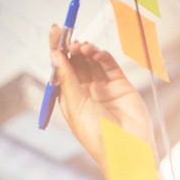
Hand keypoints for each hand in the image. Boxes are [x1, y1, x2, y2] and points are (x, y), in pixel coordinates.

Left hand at [48, 26, 152, 168]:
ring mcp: (103, 88)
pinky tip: (98, 52)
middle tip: (70, 36)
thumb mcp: (75, 105)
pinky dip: (103, 56)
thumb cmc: (95, 134)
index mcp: (68, 99)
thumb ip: (68, 79)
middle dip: (72, 48)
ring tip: (84, 46)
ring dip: (87, 51)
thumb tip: (55, 56)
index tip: (54, 31)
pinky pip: (110, 66)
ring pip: (92, 62)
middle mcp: (84, 92)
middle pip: (76, 62)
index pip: (60, 69)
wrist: (125, 148)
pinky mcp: (120, 86)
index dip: (56, 50)